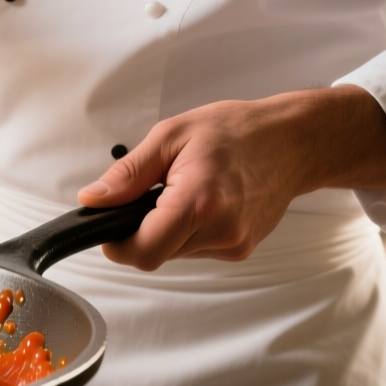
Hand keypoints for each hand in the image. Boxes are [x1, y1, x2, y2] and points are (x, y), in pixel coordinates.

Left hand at [77, 86, 385, 270]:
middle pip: (155, 254)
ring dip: (168, 229)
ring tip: (186, 190)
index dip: (118, 243)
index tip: (111, 226)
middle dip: (143, 230)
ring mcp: (234, 244)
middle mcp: (221, 231)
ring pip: (174, 253)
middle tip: (154, 193)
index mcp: (199, 202)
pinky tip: (204, 202)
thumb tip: (93, 200)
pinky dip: (189, 230)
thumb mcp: (171, 136)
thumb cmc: (237, 131)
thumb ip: (128, 175)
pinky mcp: (241, 249)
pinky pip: (196, 249)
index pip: (143, 252)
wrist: (292, 142)